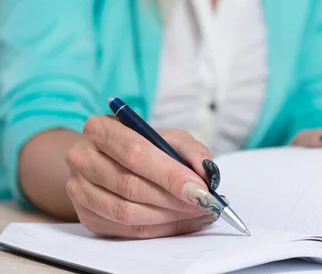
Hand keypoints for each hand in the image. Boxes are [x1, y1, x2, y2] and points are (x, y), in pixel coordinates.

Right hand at [66, 116, 220, 238]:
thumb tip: (205, 172)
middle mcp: (82, 157)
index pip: (136, 153)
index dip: (169, 174)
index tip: (198, 188)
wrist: (105, 160)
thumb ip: (190, 150)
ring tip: (194, 213)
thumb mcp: (166, 137)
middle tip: (202, 204)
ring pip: (127, 212)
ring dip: (167, 217)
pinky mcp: (85, 215)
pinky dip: (157, 229)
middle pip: (130, 185)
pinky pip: (125, 230)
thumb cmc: (141, 146)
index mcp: (100, 128)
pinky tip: (177, 221)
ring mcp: (79, 188)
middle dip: (173, 199)